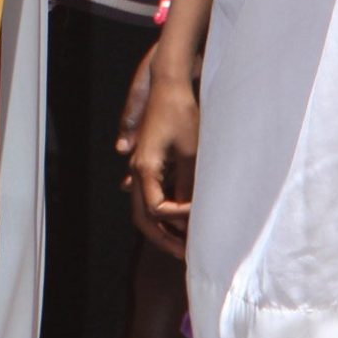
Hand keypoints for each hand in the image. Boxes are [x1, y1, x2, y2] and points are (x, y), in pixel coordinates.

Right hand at [118, 51, 199, 258]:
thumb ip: (188, 188)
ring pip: (146, 206)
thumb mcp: (191, 154)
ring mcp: (142, 164)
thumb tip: (191, 217)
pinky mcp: (151, 159)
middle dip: (164, 237)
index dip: (178, 218)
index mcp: (144, 168)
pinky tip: (184, 216)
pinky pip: (153, 192)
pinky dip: (166, 209)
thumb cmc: (182, 115)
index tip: (199, 214)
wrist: (170, 83)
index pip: (156, 210)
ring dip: (165, 225)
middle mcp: (137, 169)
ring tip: (188, 241)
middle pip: (142, 216)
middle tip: (187, 254)